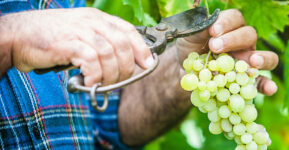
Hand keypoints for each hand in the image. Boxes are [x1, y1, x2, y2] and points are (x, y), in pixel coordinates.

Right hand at [4, 8, 152, 85]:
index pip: (128, 31)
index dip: (142, 49)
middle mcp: (92, 22)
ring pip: (109, 54)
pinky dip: (96, 75)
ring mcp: (80, 31)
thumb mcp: (81, 35)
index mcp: (97, 18)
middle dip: (127, 67)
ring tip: (104, 84)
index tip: (148, 64)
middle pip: (122, 44)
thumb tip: (122, 65)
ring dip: (111, 74)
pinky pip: (92, 60)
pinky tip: (91, 82)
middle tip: (120, 81)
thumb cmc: (52, 38)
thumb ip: (101, 45)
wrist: (20, 35)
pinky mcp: (68, 43)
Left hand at [176, 9, 277, 95]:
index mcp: (230, 28)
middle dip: (234, 40)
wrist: (185, 72)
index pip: (235, 19)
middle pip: (249, 35)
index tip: (213, 31)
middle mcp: (243, 43)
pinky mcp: (248, 81)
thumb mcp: (190, 37)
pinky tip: (270, 88)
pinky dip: (267, 85)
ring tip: (254, 62)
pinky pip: (261, 83)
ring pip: (266, 57)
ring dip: (263, 58)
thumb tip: (209, 26)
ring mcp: (249, 62)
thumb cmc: (190, 49)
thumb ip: (199, 30)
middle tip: (215, 47)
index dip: (226, 23)